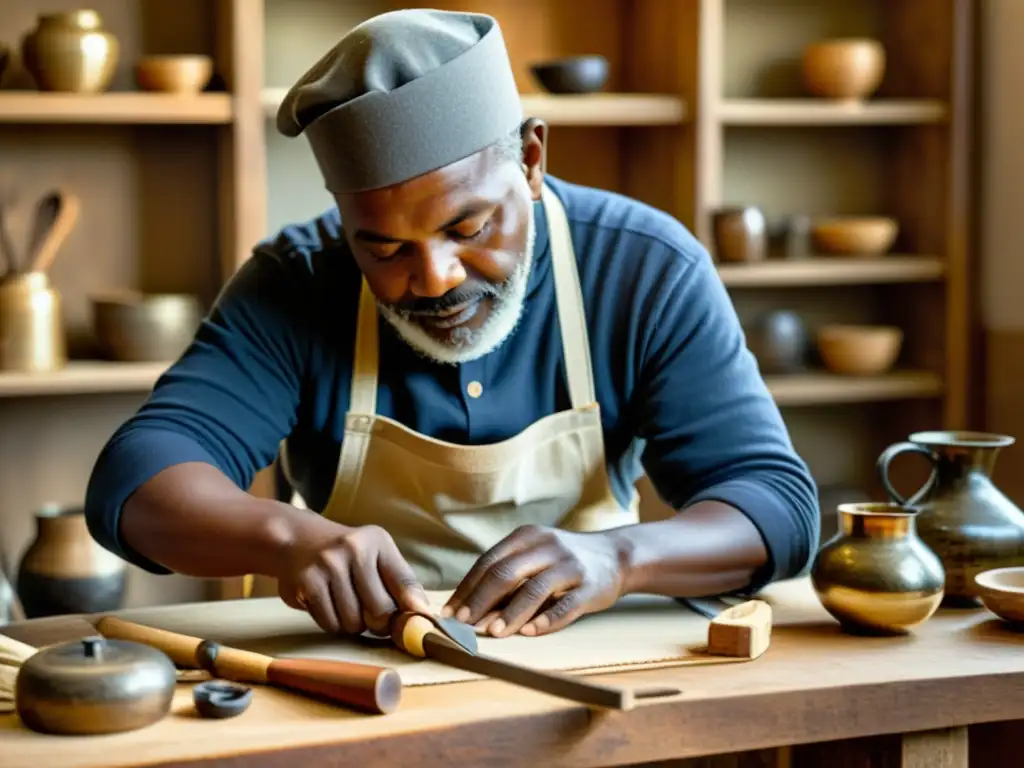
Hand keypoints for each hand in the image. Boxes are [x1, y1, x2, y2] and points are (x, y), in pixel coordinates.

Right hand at [276, 523, 430, 635]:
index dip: (413, 610)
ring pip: (354, 622)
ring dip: (353, 625)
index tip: (416, 626)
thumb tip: (423, 614)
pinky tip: (329, 606)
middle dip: (379, 623)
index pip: (405, 582)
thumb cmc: (344, 555)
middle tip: (373, 618)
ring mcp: (329, 565)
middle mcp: (354, 549)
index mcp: (377, 541)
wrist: (295, 539)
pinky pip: (331, 624)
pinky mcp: (308, 583)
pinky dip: (333, 624)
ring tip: (347, 606)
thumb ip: (399, 581)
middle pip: (381, 610)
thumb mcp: (374, 554)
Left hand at [440, 525, 628, 637]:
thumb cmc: (563, 562)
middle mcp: (547, 545)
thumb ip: (508, 580)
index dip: (467, 587)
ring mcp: (570, 564)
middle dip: (480, 600)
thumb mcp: (535, 558)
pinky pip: (566, 604)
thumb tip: (471, 612)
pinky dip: (546, 619)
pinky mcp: (591, 586)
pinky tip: (529, 632)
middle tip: (462, 623)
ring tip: (491, 632)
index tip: (449, 611)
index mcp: (527, 537)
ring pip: (534, 588)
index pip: (489, 561)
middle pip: (506, 572)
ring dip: (510, 612)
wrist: (616, 556)